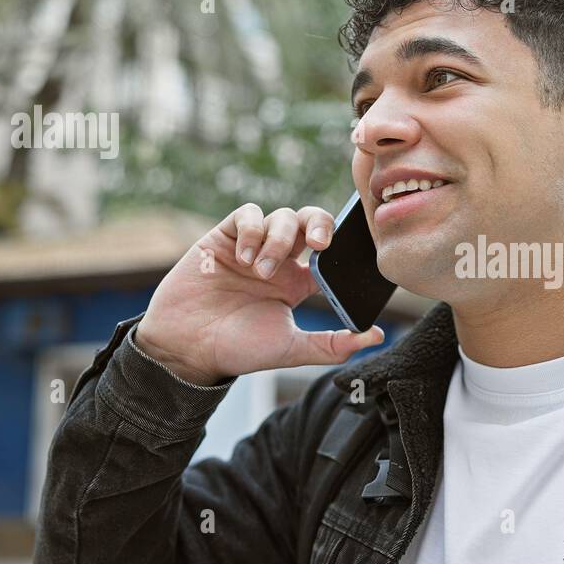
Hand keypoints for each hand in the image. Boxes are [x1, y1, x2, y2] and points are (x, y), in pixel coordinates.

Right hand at [133, 203, 383, 384]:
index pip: (331, 251)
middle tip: (320, 243)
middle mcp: (279, 260)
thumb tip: (377, 336)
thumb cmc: (238, 350)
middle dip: (320, 224)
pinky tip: (245, 258)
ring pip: (282, 216)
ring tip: (261, 271)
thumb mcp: (292, 349)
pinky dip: (253, 229)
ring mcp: (252, 246)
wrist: (186, 348)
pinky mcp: (224, 237)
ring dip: (278, 240)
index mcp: (299, 283)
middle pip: (310, 221)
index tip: (348, 256)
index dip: (342, 246)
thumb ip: (333, 344)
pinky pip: (248, 214)